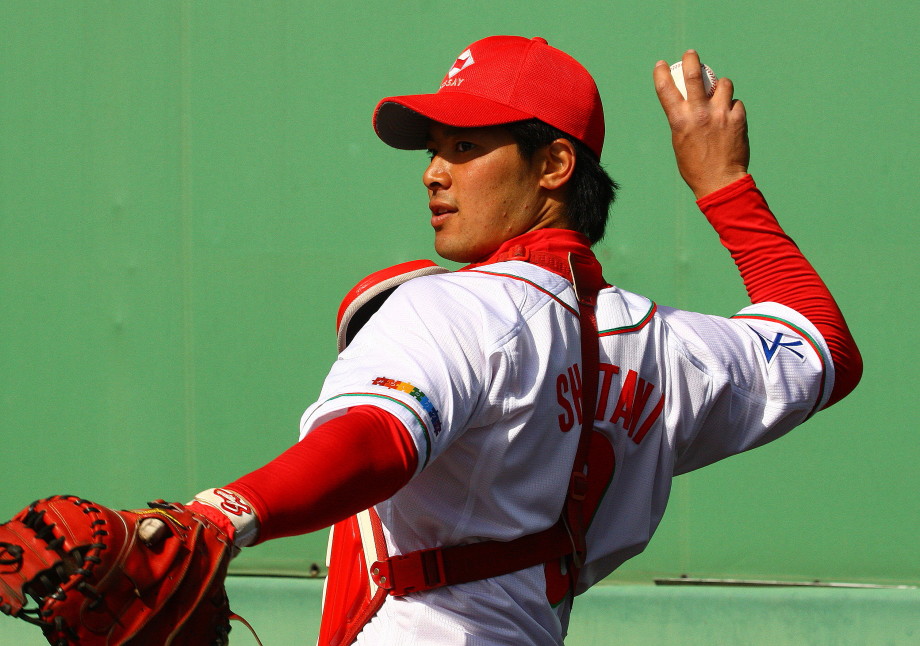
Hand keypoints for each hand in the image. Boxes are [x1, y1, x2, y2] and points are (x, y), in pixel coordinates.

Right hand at [653, 50, 749, 198]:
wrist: (720, 182)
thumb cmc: (695, 167)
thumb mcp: (679, 142)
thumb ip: (683, 121)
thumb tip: (688, 103)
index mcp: (679, 121)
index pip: (666, 89)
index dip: (661, 73)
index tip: (661, 64)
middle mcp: (699, 114)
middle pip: (694, 75)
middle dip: (691, 59)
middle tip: (691, 54)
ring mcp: (720, 114)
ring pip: (723, 84)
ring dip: (720, 86)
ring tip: (719, 93)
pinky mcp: (738, 118)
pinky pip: (735, 102)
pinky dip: (732, 107)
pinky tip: (730, 118)